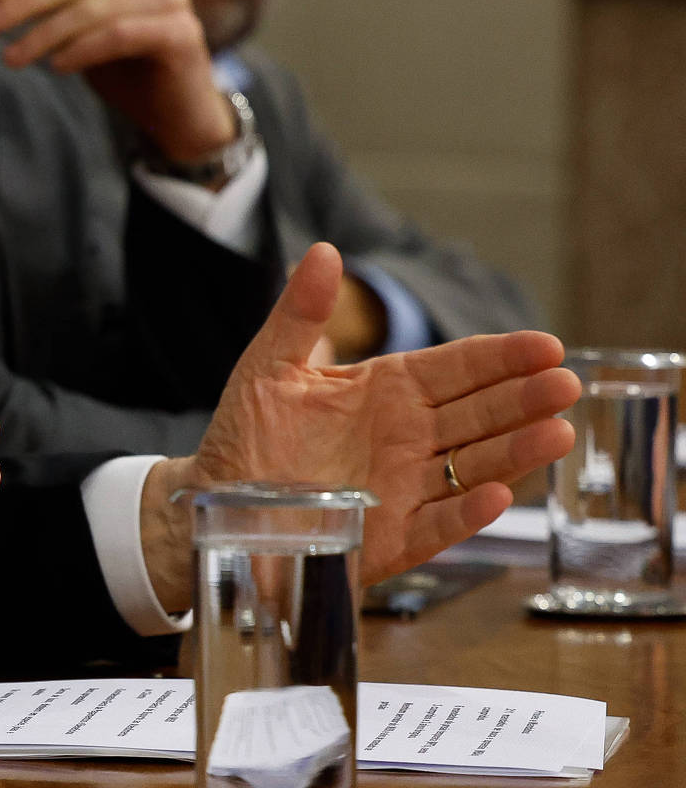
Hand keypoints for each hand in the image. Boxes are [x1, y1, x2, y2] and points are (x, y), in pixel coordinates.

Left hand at [0, 0, 235, 161]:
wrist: (176, 113)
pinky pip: (118, 34)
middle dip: (25, 2)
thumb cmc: (123, 66)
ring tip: (12, 58)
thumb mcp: (79, 27)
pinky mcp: (181, 32)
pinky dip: (81, 50)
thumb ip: (50, 2)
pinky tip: (56, 67)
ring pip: (92, 8)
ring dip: (44, 33)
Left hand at [141, 243, 577, 611]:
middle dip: (524, 399)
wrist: (220, 502)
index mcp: (386, 391)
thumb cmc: (248, 433)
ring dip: (515, 452)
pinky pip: (438, 523)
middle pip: (478, 414)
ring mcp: (405, 487)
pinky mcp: (392, 536)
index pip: (456, 368)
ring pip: (473, 466)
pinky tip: (497, 495)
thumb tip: (322, 251)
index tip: (546, 345)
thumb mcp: (271, 365)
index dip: (500, 357)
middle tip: (566, 384)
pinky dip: (466, 512)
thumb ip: (301, 312)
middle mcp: (407, 437)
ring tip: (558, 433)